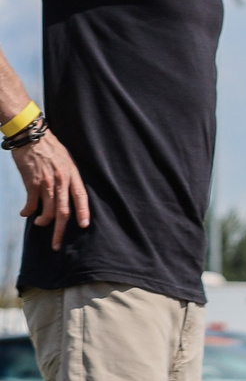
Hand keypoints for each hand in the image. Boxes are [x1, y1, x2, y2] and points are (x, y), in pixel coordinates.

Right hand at [14, 132, 87, 250]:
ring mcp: (46, 182)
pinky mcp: (31, 182)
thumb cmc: (50, 148)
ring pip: (47, 211)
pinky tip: (26, 214)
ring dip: (43, 222)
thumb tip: (68, 194)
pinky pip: (31, 203)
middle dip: (61, 231)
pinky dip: (28, 212)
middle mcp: (61, 180)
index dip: (83, 212)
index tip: (84, 226)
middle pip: (64, 211)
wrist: (31, 135)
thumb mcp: (66, 160)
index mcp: (72, 175)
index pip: (81, 197)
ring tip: (40, 224)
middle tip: (57, 245)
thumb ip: (68, 177)